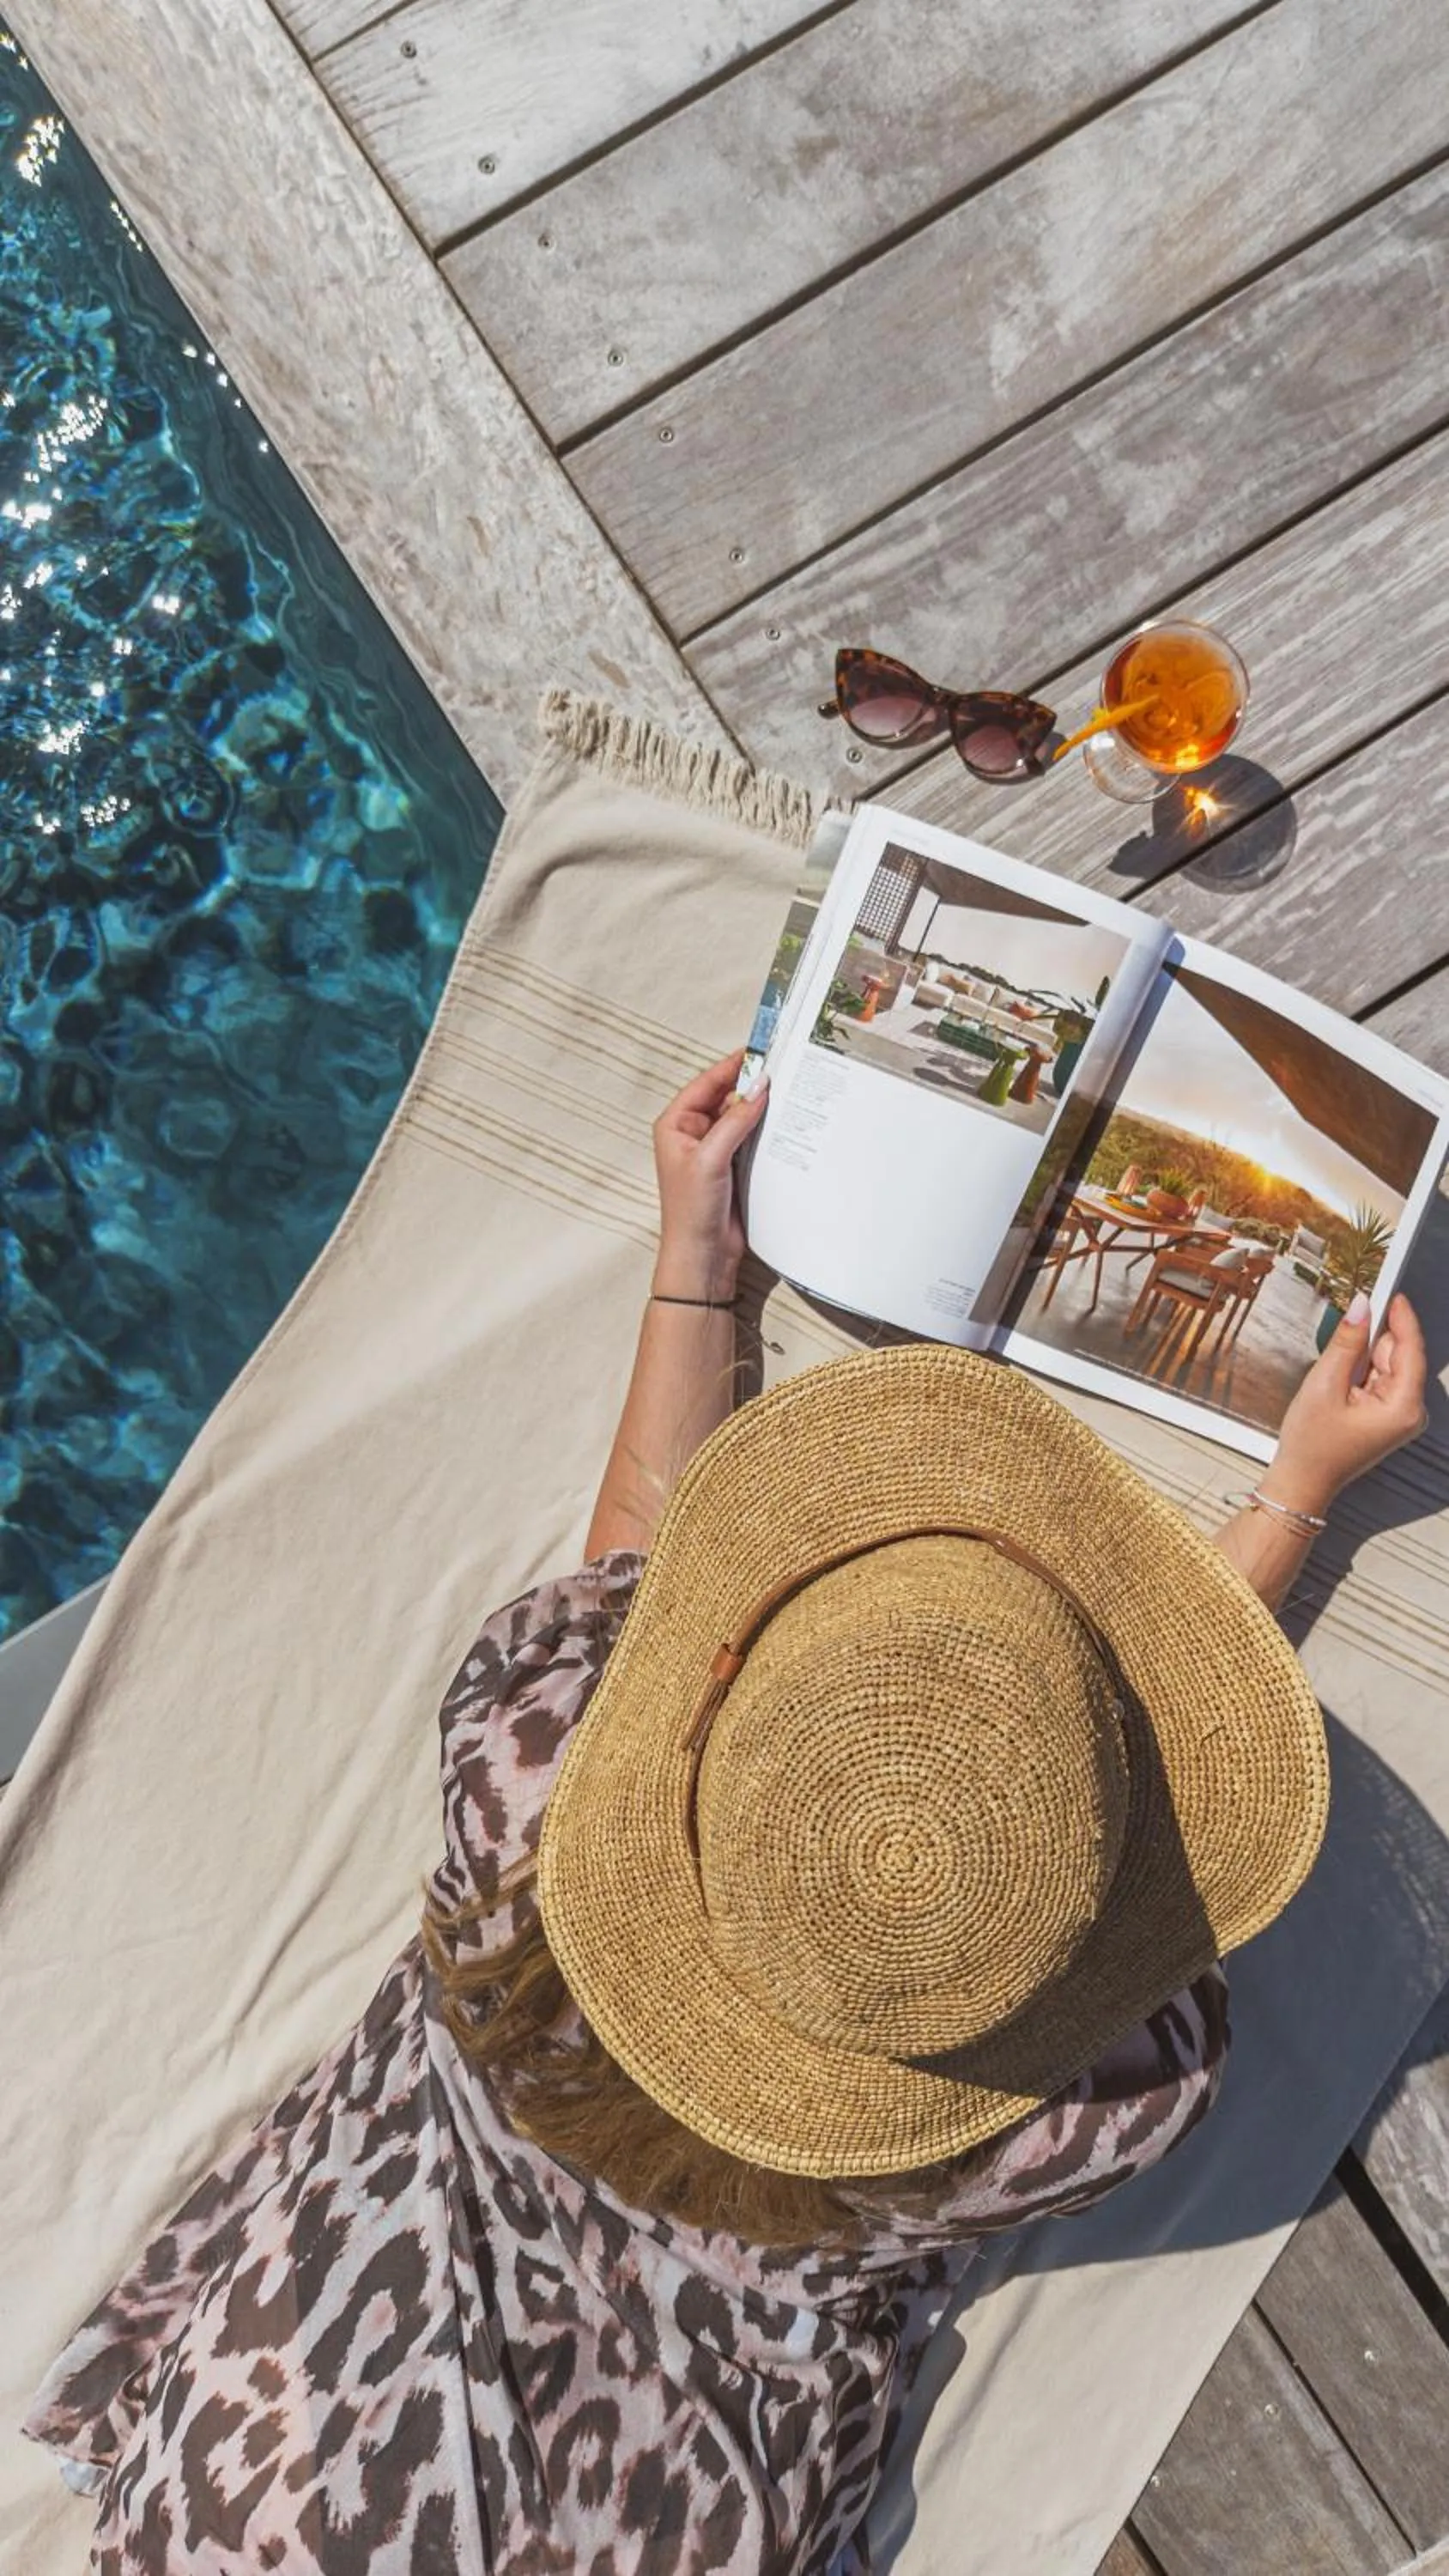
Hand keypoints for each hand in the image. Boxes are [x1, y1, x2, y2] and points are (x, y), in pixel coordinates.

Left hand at [651, 1049, 768, 1298]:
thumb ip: (736, 1121)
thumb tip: (760, 1088)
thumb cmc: (692, 1211)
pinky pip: (752, 1139)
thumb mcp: (711, 1159)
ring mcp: (715, 1150)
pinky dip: (767, 1130)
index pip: (707, 1083)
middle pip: (726, 1097)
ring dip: (762, 1108)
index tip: (760, 1052)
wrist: (703, 1255)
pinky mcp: (733, 1166)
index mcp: (676, 1125)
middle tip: (783, 1069)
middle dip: (752, 1085)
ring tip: (790, 1091)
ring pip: (742, 1117)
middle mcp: (694, 1133)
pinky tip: (787, 1122)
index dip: (733, 1066)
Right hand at [1268, 1291, 1428, 1514]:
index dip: (1401, 1317)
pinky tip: (1341, 1383)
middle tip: (1345, 1333)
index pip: (1411, 1349)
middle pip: (1398, 1355)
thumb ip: (1347, 1342)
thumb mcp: (1324, 1385)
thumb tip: (1361, 1307)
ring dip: (1362, 1359)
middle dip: (1372, 1341)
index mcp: (1403, 1407)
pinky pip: (1380, 1379)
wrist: (1302, 1481)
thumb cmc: (1312, 1445)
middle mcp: (1410, 1412)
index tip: (1390, 1292)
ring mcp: (1400, 1415)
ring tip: (1335, 1376)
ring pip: (1387, 1365)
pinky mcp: (1388, 1415)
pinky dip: (1361, 1372)